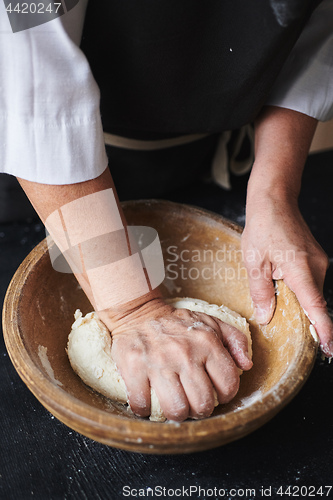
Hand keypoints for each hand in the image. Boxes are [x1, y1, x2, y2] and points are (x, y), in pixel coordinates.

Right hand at [100, 298, 251, 420]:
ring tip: (174, 404)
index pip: (228, 386)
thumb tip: (247, 365)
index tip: (215, 394)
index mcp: (206, 343)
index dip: (224, 396)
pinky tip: (148, 399)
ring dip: (176, 413)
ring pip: (176, 410)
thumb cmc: (178, 323)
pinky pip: (142, 404)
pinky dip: (144, 409)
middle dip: (200, 410)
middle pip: (202, 405)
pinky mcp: (133, 368)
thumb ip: (236, 340)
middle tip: (193, 403)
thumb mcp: (211, 322)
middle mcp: (184, 353)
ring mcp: (158, 362)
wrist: (139, 313)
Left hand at [242, 193, 332, 356]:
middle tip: (277, 313)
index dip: (324, 330)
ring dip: (295, 297)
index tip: (330, 349)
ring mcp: (319, 262)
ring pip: (310, 291)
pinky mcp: (316, 259)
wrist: (275, 200)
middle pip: (312, 302)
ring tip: (273, 282)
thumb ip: (260, 292)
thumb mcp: (254, 262)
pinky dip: (298, 287)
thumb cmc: (263, 227)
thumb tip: (265, 317)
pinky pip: (309, 281)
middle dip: (299, 314)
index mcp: (301, 269)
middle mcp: (317, 267)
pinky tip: (280, 278)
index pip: (316, 307)